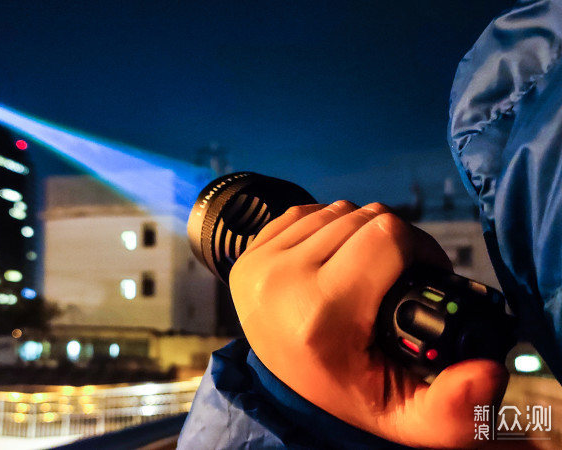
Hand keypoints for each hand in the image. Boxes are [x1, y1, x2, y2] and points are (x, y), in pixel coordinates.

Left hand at [229, 201, 508, 447]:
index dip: (420, 247)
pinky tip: (333, 260)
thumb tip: (489, 372)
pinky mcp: (249, 252)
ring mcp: (260, 262)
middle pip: (365, 217)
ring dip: (362, 233)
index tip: (425, 271)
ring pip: (338, 210)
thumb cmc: (346, 392)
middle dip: (394, 241)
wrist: (280, 389)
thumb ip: (450, 410)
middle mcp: (282, 280)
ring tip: (366, 270)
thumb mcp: (400, 415)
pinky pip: (307, 211)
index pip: (387, 236)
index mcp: (320, 313)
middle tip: (397, 275)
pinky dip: (329, 228)